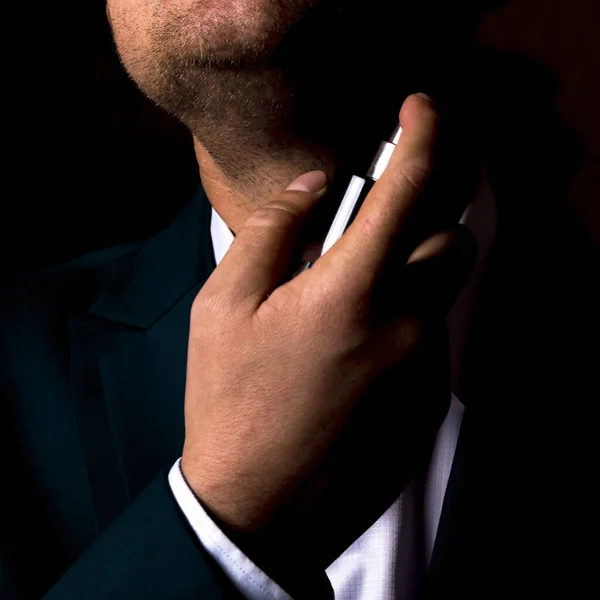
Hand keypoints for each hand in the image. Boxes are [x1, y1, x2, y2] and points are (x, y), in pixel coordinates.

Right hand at [181, 94, 475, 579]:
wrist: (259, 503)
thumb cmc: (230, 401)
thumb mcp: (224, 305)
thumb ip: (274, 229)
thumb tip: (316, 184)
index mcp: (349, 293)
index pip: (409, 191)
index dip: (422, 135)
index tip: (420, 108)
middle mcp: (404, 326)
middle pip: (457, 240)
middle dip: (430, 216)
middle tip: (380, 224)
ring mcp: (424, 369)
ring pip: (447, 292)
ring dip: (417, 271)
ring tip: (357, 294)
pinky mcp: (429, 402)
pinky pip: (435, 338)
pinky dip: (409, 320)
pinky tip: (358, 349)